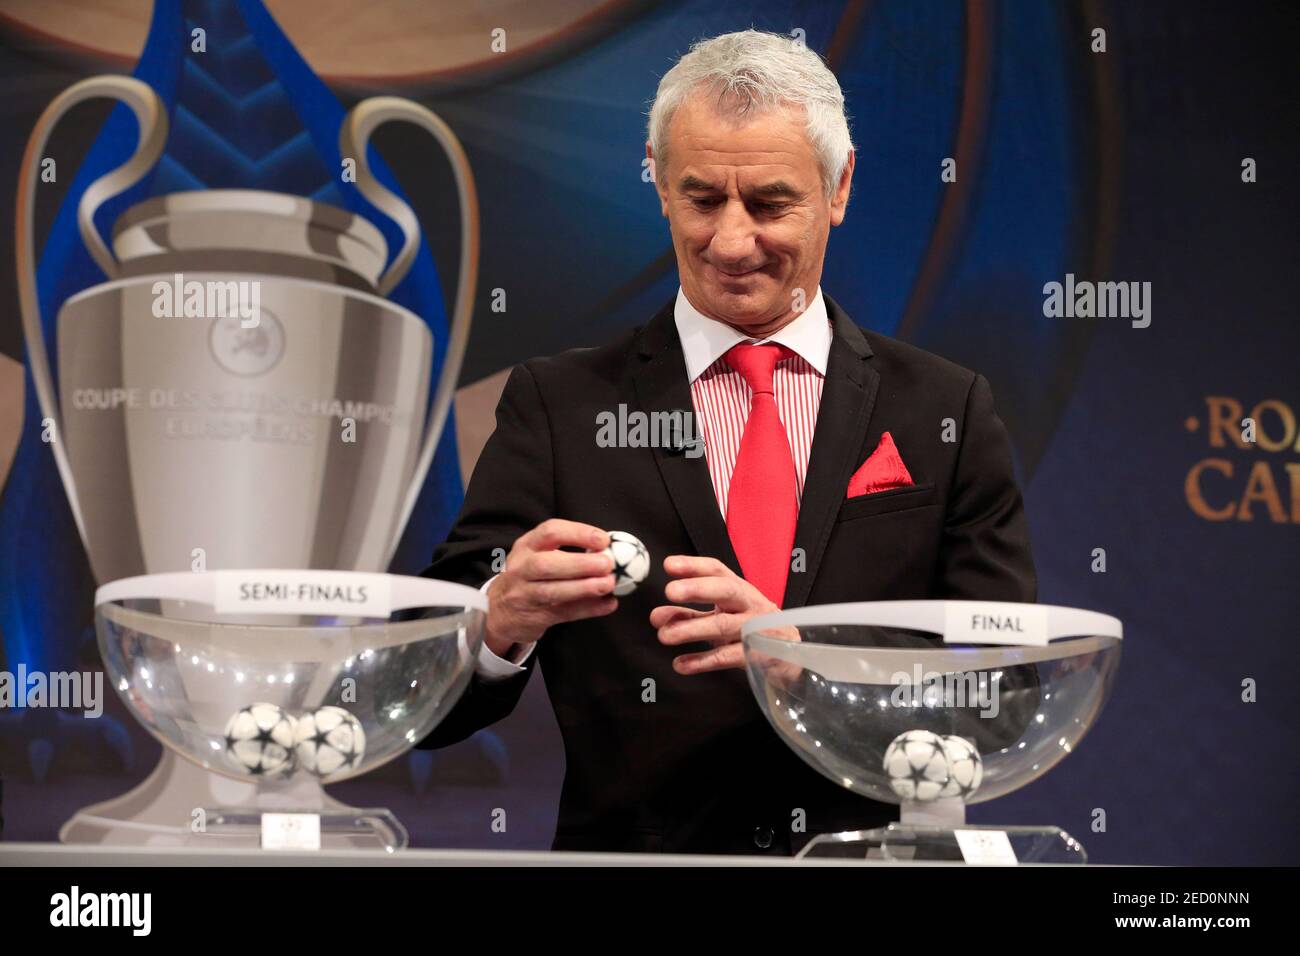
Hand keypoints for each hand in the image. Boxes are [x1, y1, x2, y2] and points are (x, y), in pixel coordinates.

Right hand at [485, 519, 615, 656]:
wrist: (498, 611)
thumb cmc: (528, 577)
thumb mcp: (536, 555)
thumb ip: (565, 550)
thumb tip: (608, 550)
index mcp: (526, 546)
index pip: (550, 532)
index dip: (578, 533)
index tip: (603, 539)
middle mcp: (522, 568)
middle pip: (546, 564)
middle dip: (580, 563)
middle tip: (607, 564)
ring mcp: (525, 594)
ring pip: (552, 591)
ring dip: (584, 588)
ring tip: (608, 584)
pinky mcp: (535, 617)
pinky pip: (563, 613)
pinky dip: (588, 609)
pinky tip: (608, 604)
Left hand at [651, 555, 778, 674]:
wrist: (790, 654)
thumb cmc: (749, 627)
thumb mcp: (721, 615)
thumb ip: (687, 614)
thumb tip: (657, 616)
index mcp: (739, 590)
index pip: (717, 571)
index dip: (694, 566)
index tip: (669, 565)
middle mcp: (749, 605)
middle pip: (726, 591)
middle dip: (698, 589)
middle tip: (670, 591)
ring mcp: (755, 629)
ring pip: (723, 626)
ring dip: (691, 629)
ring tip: (664, 635)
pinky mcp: (757, 655)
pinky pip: (727, 657)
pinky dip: (702, 661)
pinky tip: (681, 664)